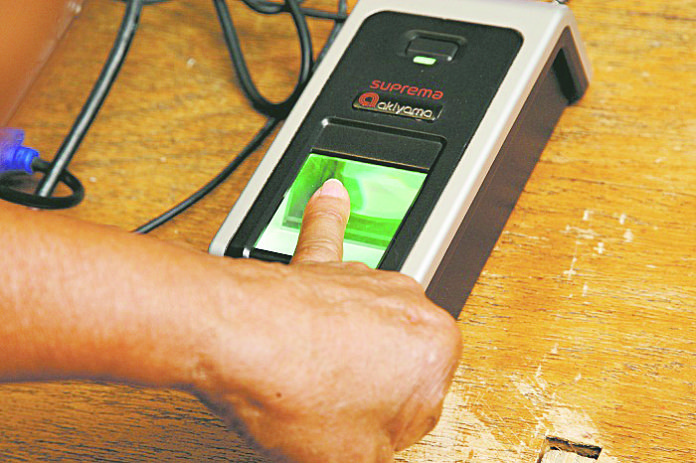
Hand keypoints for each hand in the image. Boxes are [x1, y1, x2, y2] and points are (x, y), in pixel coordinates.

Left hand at [193, 180, 461, 461]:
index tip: (359, 435)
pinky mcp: (323, 267)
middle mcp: (410, 304)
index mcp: (436, 350)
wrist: (234, 337)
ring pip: (368, 325)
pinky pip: (329, 237)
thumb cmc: (296, 389)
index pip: (423, 406)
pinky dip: (329, 218)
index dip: (386, 430)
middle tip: (332, 412)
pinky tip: (332, 197)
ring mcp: (366, 280)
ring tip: (307, 378)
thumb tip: (373, 447)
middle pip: (398, 361)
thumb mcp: (355, 458)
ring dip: (346, 348)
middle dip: (372, 388)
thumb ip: (380, 451)